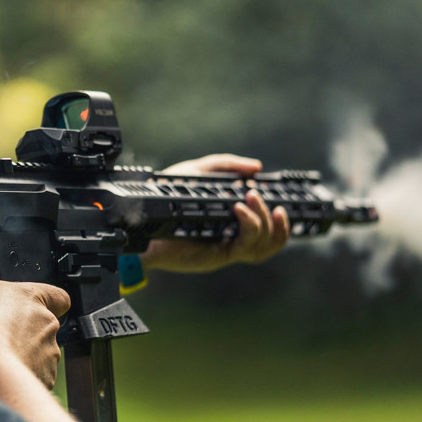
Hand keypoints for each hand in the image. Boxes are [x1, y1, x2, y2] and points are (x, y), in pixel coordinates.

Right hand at [0, 280, 70, 389]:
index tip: (35, 310)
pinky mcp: (47, 377)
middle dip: (25, 335)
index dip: (49, 304)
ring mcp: (49, 351)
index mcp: (29, 296)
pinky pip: (36, 375)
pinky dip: (22, 376)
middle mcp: (46, 322)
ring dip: (23, 356)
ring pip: (40, 353)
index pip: (57, 296)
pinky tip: (1, 376)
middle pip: (43, 327)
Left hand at [140, 153, 290, 272]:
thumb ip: (226, 166)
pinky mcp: (217, 256)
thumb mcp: (197, 173)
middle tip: (264, 197)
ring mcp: (225, 249)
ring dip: (265, 222)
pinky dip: (249, 225)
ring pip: (263, 246)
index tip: (282, 199)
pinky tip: (239, 209)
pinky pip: (245, 245)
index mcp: (229, 223)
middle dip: (277, 222)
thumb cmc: (164, 198)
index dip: (280, 220)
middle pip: (271, 242)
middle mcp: (230, 239)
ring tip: (252, 199)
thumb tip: (256, 167)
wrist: (139, 220)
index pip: (266, 229)